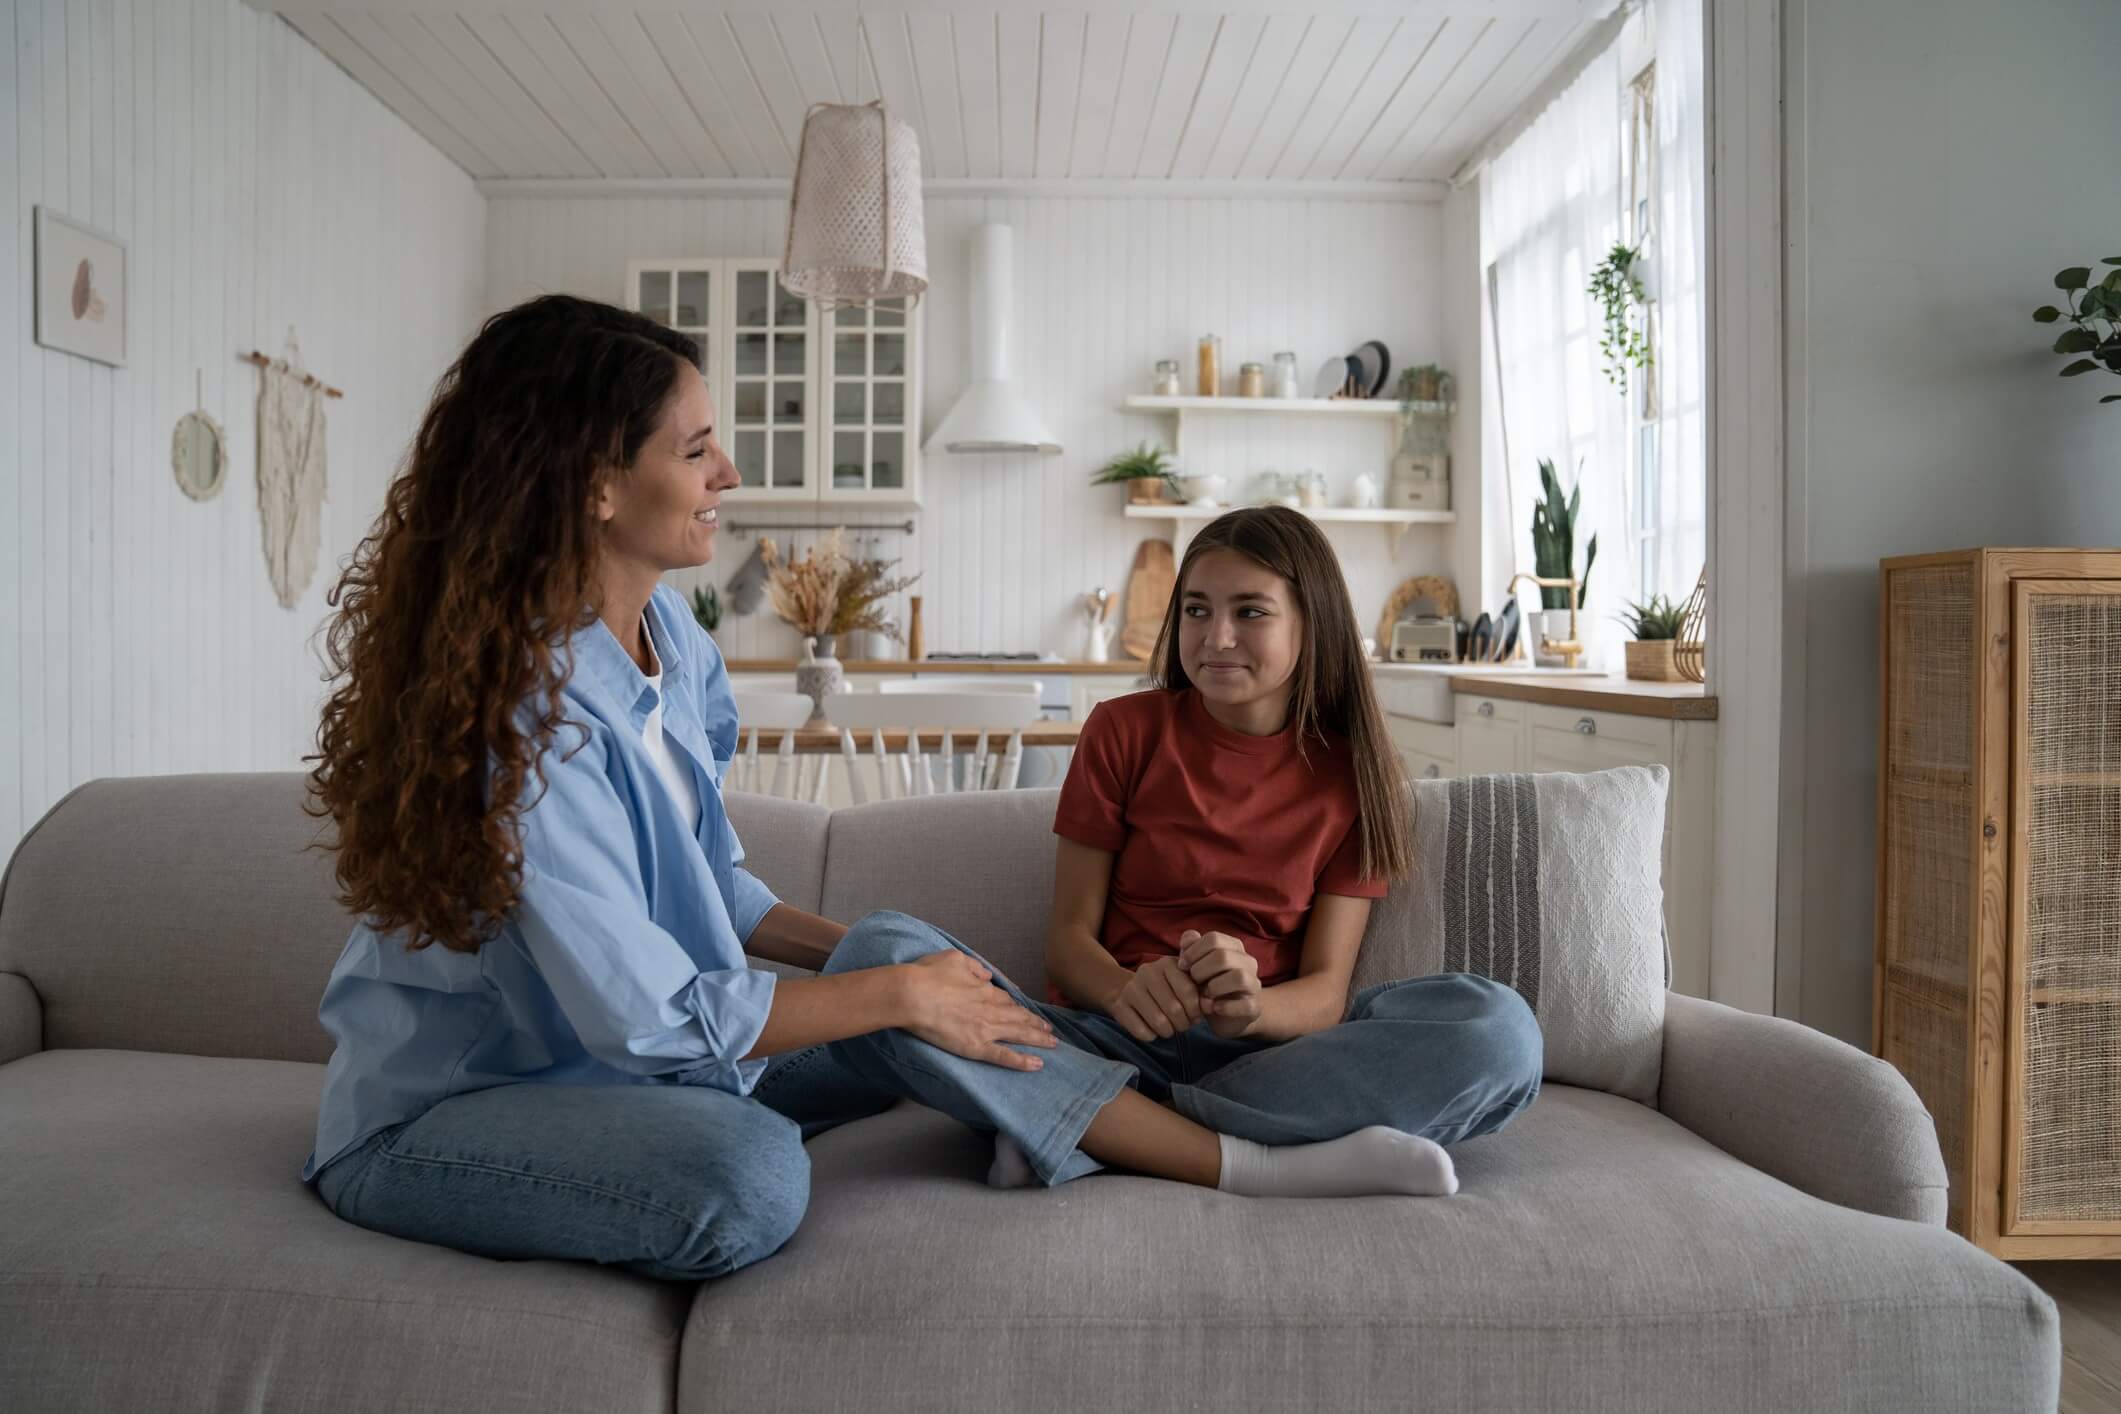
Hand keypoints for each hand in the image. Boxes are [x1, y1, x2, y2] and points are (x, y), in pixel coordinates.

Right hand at [899, 950, 1056, 1071]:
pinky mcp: (977, 1047)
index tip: (1026, 1011)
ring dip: (1038, 1039)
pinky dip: (1022, 1061)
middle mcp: (990, 1009)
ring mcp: (986, 1029)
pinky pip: (1004, 1055)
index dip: (1018, 1007)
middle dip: (1036, 1024)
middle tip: (1050, 1030)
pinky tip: (1037, 1064)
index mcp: (984, 989)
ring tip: (1053, 1044)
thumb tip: (987, 975)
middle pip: (1019, 1017)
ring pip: (1019, 1034)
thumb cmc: (928, 974)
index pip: (1006, 1000)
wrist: (912, 994)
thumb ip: (974, 967)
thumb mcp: (954, 958)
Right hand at [1105, 955, 1202, 1042]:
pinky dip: (1151, 1036)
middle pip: (1174, 1008)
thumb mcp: (1185, 984)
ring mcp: (1131, 988)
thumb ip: (1201, 994)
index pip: (1188, 991)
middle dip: (1183, 1024)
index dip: (1196, 1010)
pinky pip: (1141, 1030)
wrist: (1130, 990)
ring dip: (1169, 1031)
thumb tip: (1211, 1006)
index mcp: (1167, 963)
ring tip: (1170, 1029)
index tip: (1196, 1017)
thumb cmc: (1166, 989)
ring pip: (1158, 1021)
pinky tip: (1153, 1031)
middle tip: (1183, 1026)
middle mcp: (1148, 972)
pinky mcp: (1119, 1005)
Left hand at [1180, 930, 1261, 1038]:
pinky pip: (1245, 1004)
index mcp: (1234, 947)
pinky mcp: (1255, 1006)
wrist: (1224, 1016)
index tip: (1181, 966)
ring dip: (1214, 987)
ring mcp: (1254, 984)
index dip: (1193, 951)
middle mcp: (1248, 962)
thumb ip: (1190, 949)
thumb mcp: (1195, 965)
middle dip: (1200, 970)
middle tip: (1192, 982)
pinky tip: (1213, 1008)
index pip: (1213, 939)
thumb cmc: (1207, 984)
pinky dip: (1225, 1006)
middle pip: (1223, 956)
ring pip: (1239, 977)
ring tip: (1204, 995)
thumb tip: (1187, 939)